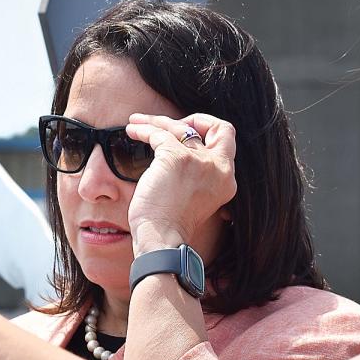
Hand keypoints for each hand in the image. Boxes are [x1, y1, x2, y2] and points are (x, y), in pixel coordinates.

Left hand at [125, 113, 236, 253]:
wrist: (162, 240)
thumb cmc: (170, 226)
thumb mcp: (194, 197)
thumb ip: (196, 175)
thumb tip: (179, 153)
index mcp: (226, 179)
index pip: (227, 138)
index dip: (208, 129)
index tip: (187, 132)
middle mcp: (219, 167)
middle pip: (215, 125)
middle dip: (191, 118)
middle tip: (165, 124)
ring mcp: (199, 161)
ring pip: (179, 127)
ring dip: (155, 121)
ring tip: (136, 123)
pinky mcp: (176, 158)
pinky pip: (158, 133)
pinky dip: (143, 129)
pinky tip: (132, 131)